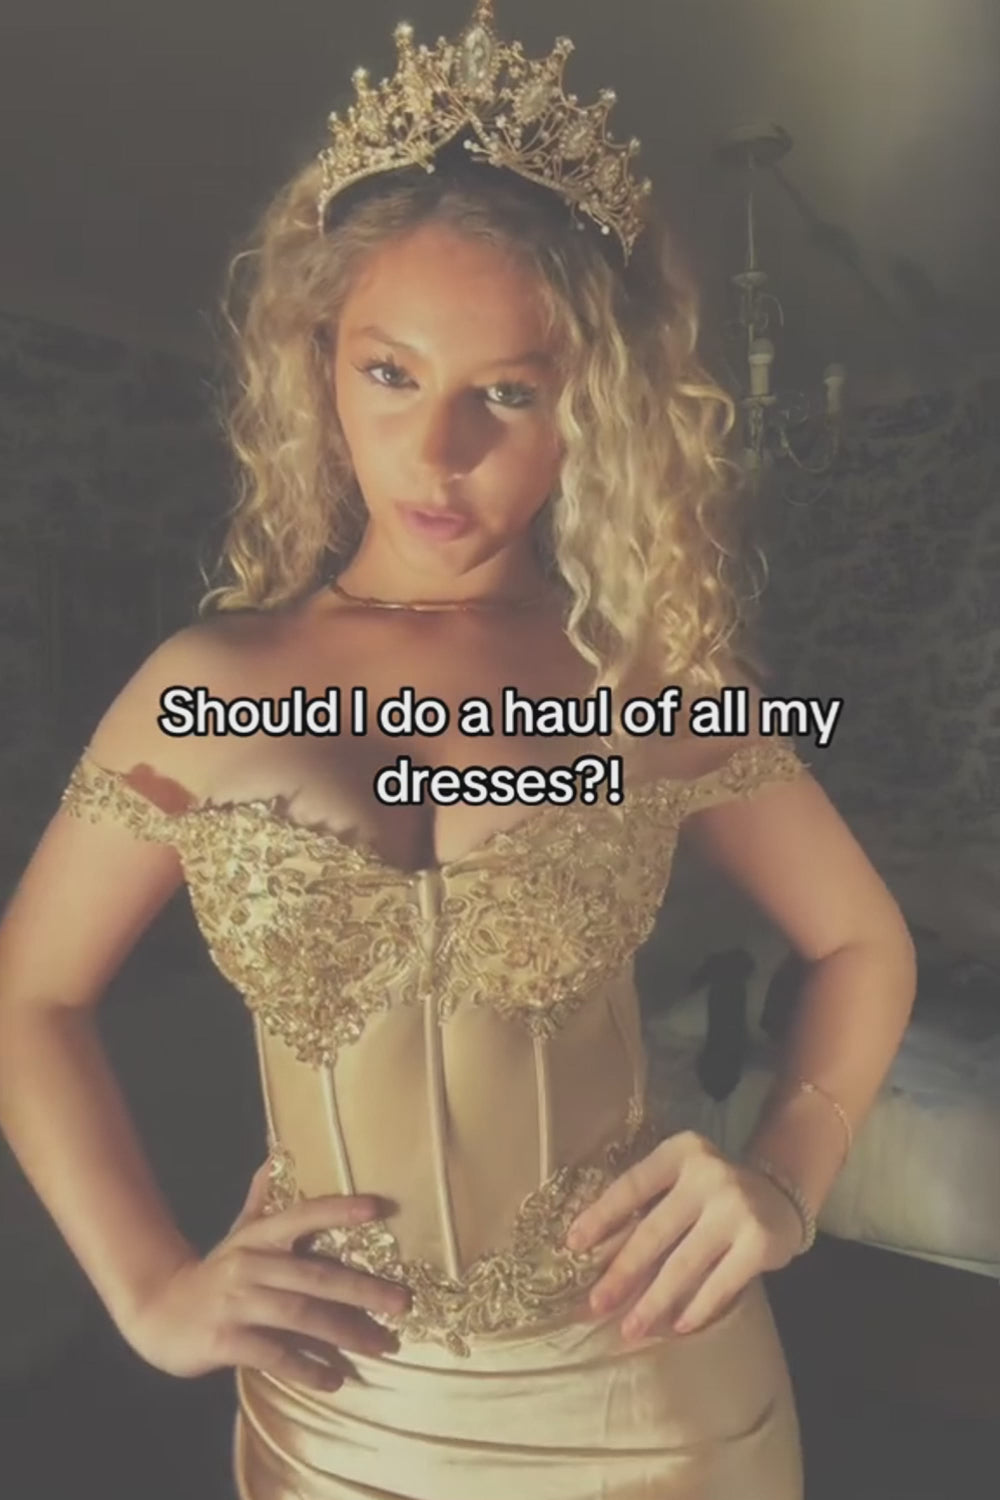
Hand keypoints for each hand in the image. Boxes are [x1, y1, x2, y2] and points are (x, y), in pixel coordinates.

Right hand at [122, 1161, 411, 1391]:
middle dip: (363, 1290)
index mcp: (258, 1236)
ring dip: (346, 1334)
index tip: (380, 1208)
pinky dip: (306, 1368)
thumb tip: (276, 1153)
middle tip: (403, 1303)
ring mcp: (237, 1304)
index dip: (339, 1209)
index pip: (302, 1215)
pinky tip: (334, 1379)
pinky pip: (274, 1356)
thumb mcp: (238, 1233)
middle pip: (315, 1276)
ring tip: (382, 1345)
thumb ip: (262, 1200)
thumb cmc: (213, 1272)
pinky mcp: (225, 1341)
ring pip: (301, 1317)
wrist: (156, 1310)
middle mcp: (249, 1265)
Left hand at [563, 1130, 803, 1339]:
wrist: (780, 1194)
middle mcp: (708, 1175)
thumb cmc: (710, 1194)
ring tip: (631, 1329)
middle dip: (622, 1272)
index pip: (632, 1185)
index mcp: (680, 1153)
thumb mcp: (680, 1180)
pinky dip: (697, 1307)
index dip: (601, 1216)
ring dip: (654, 1302)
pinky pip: (720, 1284)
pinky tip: (678, 1326)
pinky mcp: (760, 1242)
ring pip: (684, 1264)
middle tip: (596, 1305)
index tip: (572, 1245)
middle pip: (654, 1231)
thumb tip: (593, 1253)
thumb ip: (648, 1204)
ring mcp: (736, 1207)